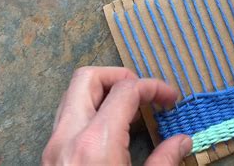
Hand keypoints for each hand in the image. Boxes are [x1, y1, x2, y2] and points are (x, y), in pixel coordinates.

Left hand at [42, 67, 191, 164]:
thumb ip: (165, 161)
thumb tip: (183, 141)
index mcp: (96, 143)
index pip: (125, 90)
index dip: (153, 87)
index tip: (170, 98)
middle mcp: (68, 138)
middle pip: (87, 78)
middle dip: (120, 77)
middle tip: (143, 93)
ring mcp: (54, 146)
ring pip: (73, 95)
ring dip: (104, 92)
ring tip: (131, 110)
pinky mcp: (51, 156)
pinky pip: (69, 117)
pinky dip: (92, 111)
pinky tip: (113, 129)